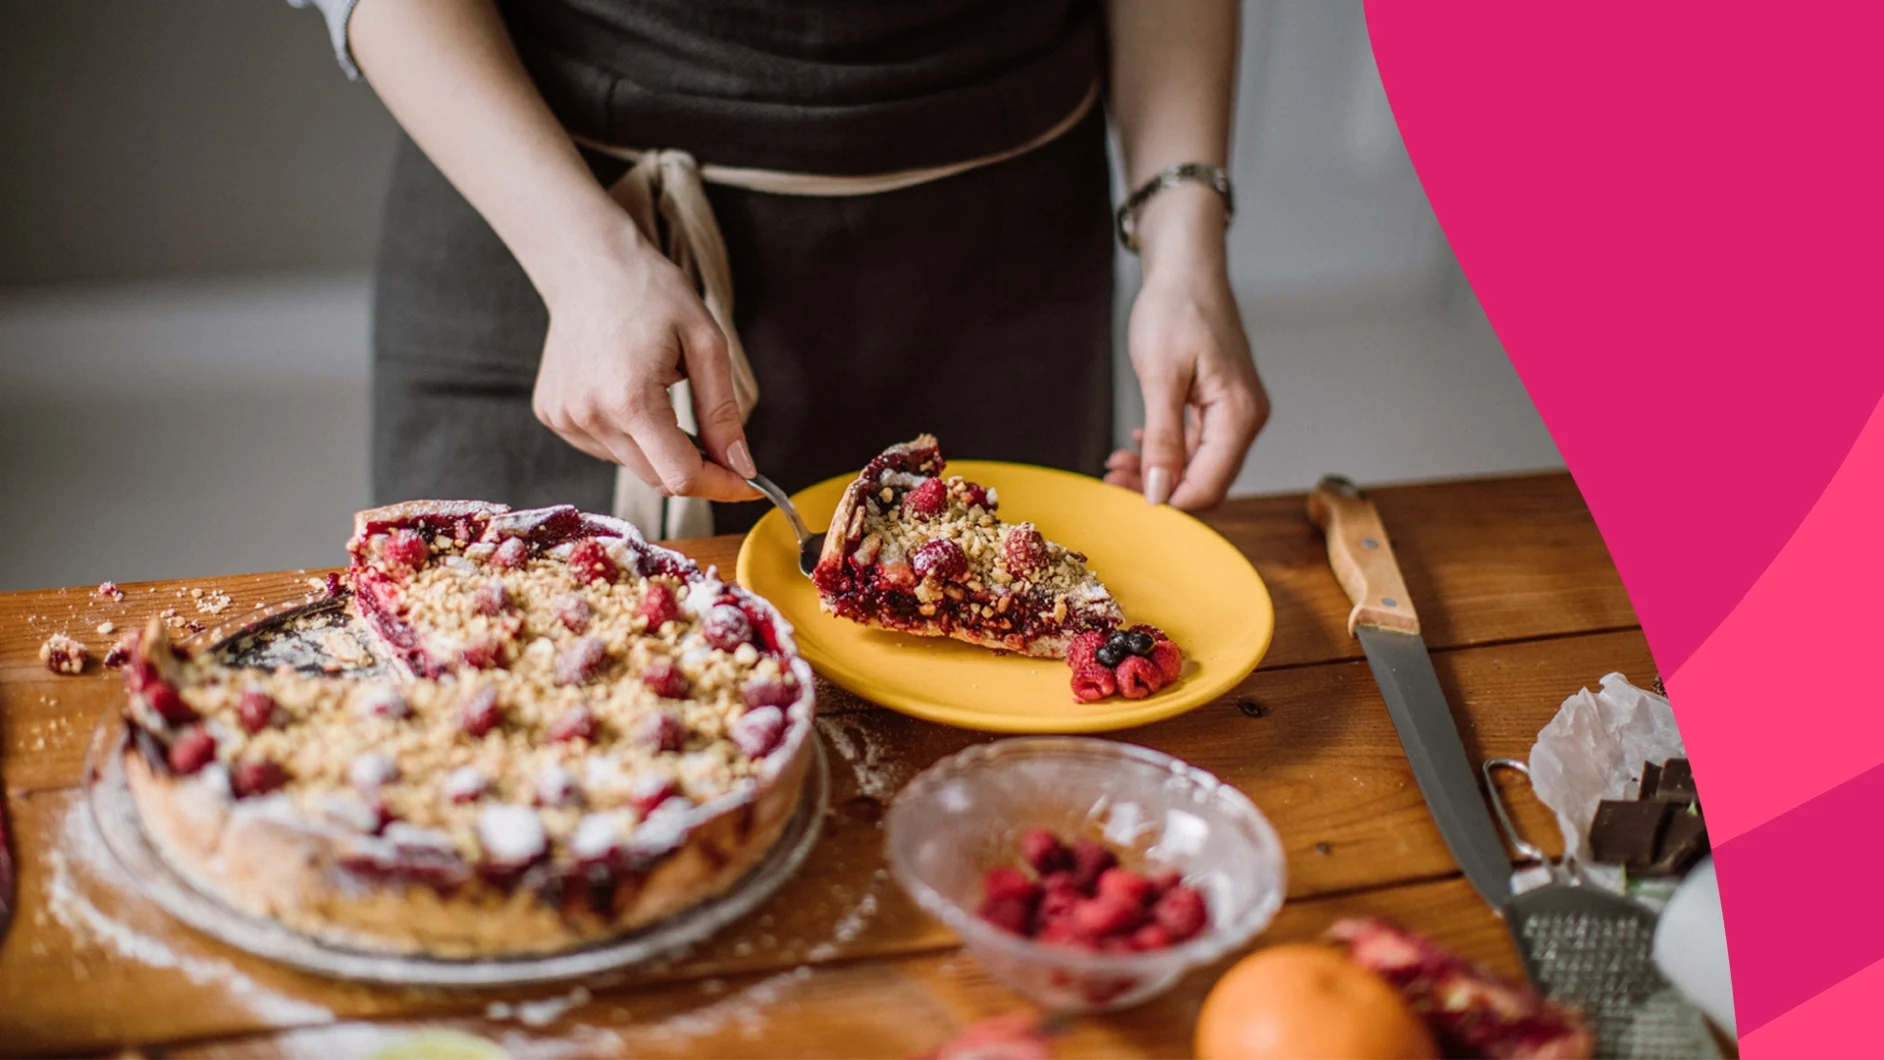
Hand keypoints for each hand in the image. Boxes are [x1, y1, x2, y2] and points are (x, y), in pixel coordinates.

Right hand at [532, 231, 759, 501]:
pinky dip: (629, 436)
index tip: (746, 483)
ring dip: (659, 449)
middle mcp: (590, 416)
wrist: (589, 265)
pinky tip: (628, 393)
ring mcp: (565, 418)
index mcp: (630, 399)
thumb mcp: (706, 345)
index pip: (680, 476)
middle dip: (695, 468)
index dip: (720, 485)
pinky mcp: (552, 415)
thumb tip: (741, 466)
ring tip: (660, 393)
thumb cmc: (651, 294)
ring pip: (632, 465)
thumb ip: (723, 413)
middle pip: (657, 478)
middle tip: (718, 442)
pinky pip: (605, 448)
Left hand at [1106, 191, 1269, 507]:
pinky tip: (1138, 444)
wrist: (1186, 268)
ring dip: (1159, 469)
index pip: (1210, 485)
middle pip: (1206, 479)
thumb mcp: (1160, 377)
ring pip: (1198, 463)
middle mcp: (1245, 418)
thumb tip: (1160, 493)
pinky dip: (1167, 449)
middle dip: (1160, 487)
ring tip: (1116, 464)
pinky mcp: (1221, 402)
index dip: (1169, 501)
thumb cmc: (1176, 310)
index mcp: (1239, 414)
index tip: (1126, 497)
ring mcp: (1235, 410)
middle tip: (1112, 480)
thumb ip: (1163, 440)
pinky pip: (1197, 442)